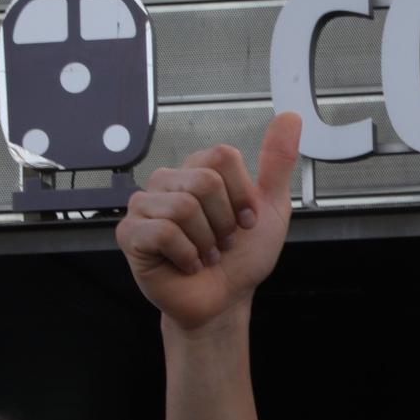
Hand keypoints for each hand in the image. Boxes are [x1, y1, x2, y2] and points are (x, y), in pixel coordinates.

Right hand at [115, 113, 299, 332]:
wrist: (225, 300)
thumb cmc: (241, 258)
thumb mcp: (271, 208)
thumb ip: (277, 162)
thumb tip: (289, 119)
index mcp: (196, 171)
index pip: (223, 156)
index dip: (242, 195)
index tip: (245, 220)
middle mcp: (167, 183)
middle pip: (205, 180)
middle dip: (225, 221)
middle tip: (221, 241)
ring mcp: (144, 207)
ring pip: (185, 206)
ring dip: (207, 241)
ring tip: (205, 253)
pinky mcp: (130, 234)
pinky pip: (165, 232)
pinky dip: (187, 255)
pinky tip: (188, 263)